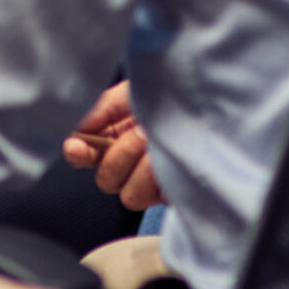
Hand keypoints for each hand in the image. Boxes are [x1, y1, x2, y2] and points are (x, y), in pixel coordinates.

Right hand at [62, 81, 163, 210]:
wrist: (211, 103)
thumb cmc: (174, 93)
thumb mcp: (134, 90)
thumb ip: (104, 107)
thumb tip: (79, 131)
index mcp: (116, 135)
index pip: (83, 154)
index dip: (78, 152)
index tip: (78, 145)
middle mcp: (130, 161)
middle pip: (105, 179)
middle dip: (120, 155)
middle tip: (140, 132)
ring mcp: (151, 181)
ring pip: (127, 194)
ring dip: (141, 168)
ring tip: (158, 144)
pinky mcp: (170, 194)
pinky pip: (152, 198)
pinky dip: (158, 177)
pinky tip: (170, 158)